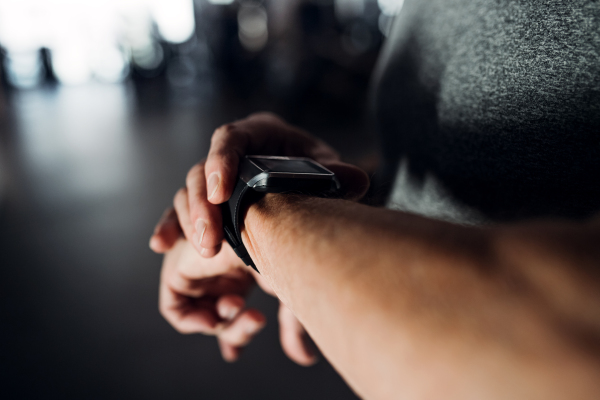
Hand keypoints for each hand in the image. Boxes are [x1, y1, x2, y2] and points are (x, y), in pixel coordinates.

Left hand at [150, 192, 317, 364]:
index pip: (230, 308)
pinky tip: (213, 317)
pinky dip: (189, 320)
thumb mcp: (290, 286)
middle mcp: (218, 264)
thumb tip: (303, 359)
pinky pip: (172, 306)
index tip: (244, 346)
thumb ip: (293, 323)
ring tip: (237, 305)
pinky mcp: (177, 264)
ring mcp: (198, 264)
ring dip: (218, 321)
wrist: (267, 214)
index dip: (235, 332)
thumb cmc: (284, 241)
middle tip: (255, 320)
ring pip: (201, 312)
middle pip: (217, 313)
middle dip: (232, 328)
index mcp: (241, 266)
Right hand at [183, 112, 369, 257]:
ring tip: (203, 251)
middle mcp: (234, 153)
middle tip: (210, 240)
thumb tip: (353, 178)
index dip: (221, 161)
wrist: (311, 184)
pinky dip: (172, 226)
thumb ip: (338, 175)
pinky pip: (183, 211)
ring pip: (189, 192)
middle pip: (203, 170)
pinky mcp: (210, 201)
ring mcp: (218, 177)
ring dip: (189, 221)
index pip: (232, 138)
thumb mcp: (329, 169)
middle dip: (203, 206)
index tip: (220, 193)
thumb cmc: (318, 171)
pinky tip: (162, 244)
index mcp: (261, 134)